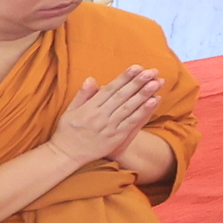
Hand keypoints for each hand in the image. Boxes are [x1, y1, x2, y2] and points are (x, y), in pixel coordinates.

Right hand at [47, 68, 165, 168]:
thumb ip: (83, 95)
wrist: (66, 155)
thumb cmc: (67, 132)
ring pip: (129, 108)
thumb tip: (91, 78)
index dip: (124, 77)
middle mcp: (99, 116)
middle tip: (152, 71)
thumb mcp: (70, 111)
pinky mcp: (115, 137)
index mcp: (88, 108)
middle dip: (138, 82)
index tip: (137, 67)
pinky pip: (131, 122)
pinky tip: (153, 102)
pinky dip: (143, 112)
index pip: (109, 89)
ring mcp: (108, 127)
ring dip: (144, 94)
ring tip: (156, 83)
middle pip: (122, 96)